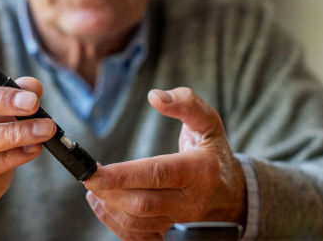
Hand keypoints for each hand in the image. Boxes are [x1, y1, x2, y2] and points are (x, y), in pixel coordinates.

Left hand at [83, 87, 246, 240]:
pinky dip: (113, 222)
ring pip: (137, 222)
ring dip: (108, 206)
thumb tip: (155, 96)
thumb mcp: (208, 121)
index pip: (157, 174)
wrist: (234, 194)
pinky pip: (138, 236)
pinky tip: (101, 203)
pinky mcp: (169, 232)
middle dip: (109, 191)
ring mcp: (179, 220)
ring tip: (92, 185)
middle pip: (143, 203)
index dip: (123, 174)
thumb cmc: (213, 152)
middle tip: (88, 175)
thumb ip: (185, 102)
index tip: (96, 171)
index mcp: (199, 170)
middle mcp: (190, 200)